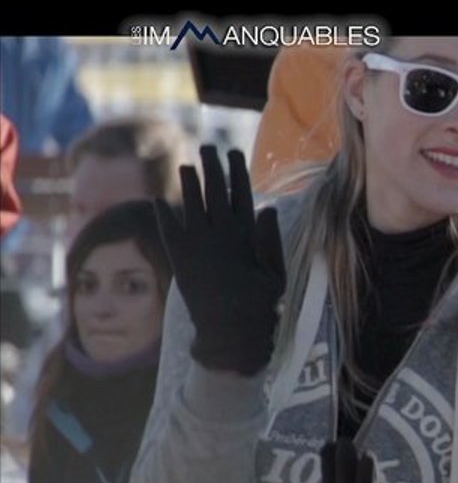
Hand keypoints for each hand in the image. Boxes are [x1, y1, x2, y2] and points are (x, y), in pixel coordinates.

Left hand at [153, 145, 285, 375]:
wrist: (229, 335)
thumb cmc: (259, 306)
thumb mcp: (276, 273)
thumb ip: (271, 241)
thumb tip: (267, 208)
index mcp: (246, 236)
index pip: (241, 194)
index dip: (237, 172)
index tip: (234, 153)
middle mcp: (219, 234)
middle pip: (214, 192)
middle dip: (212, 168)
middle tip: (208, 148)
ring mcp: (197, 246)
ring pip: (190, 205)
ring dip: (189, 184)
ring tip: (187, 167)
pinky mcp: (179, 260)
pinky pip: (168, 230)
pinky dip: (163, 215)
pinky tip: (158, 201)